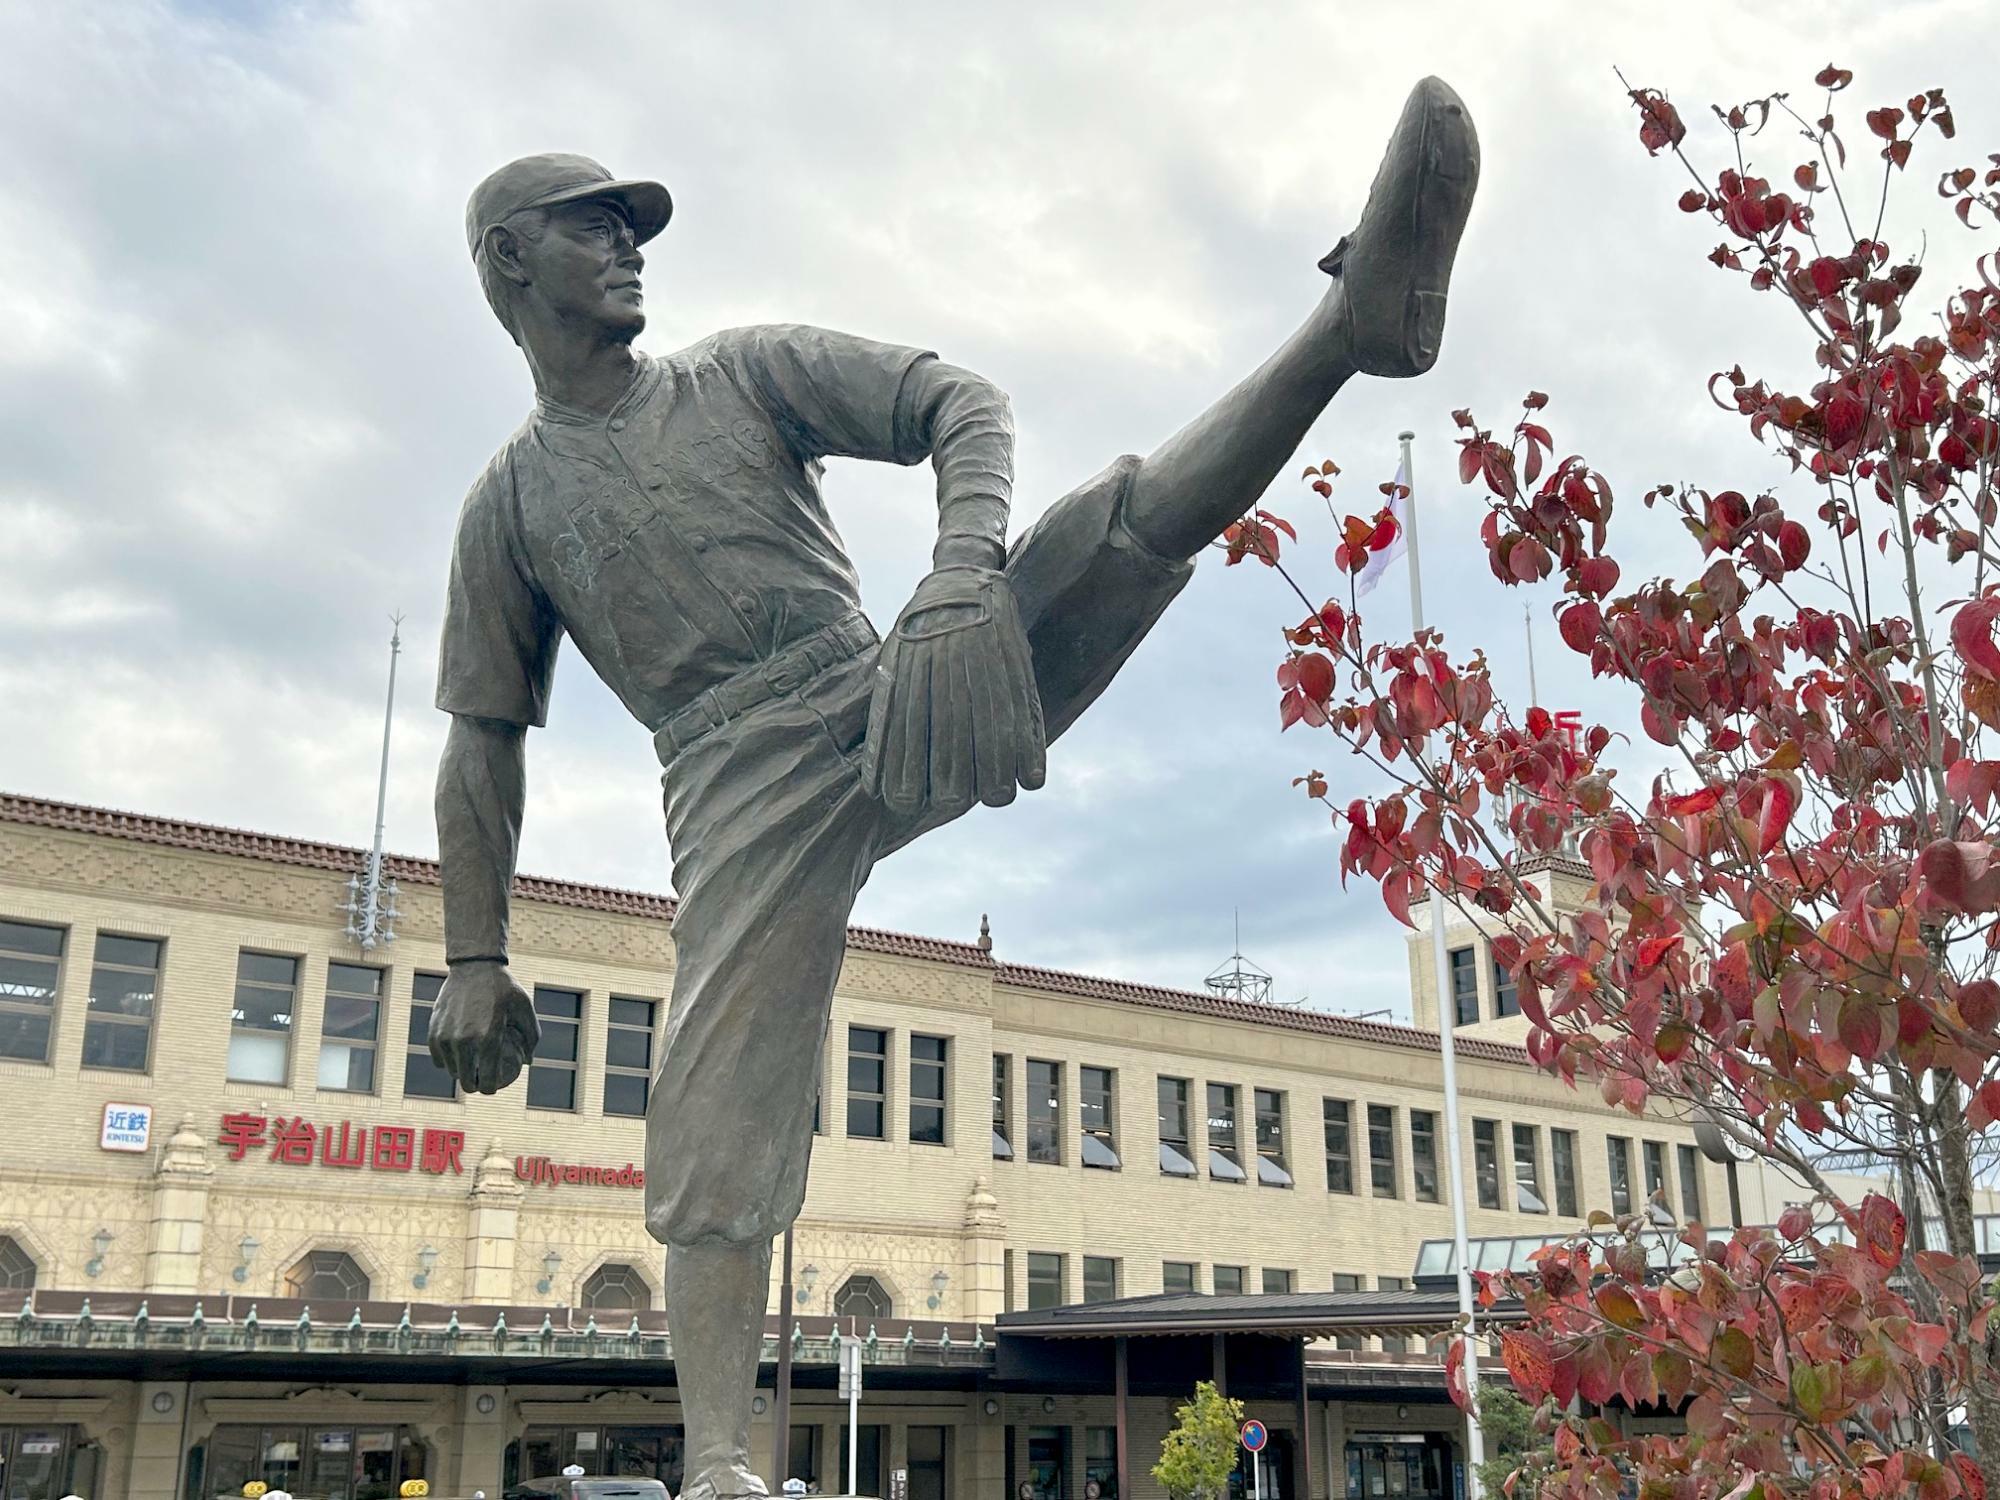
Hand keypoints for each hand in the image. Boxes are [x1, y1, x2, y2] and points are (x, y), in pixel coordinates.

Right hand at [429, 960, 538, 1094]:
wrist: (474, 967)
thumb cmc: (503, 989)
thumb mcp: (525, 1009)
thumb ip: (531, 1038)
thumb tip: (527, 1062)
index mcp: (488, 1038)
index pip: (486, 1080)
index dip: (490, 1089)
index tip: (494, 1085)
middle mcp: (464, 1041)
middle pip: (465, 1082)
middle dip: (474, 1086)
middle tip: (481, 1079)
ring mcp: (445, 1037)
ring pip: (451, 1071)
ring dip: (461, 1072)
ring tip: (471, 1067)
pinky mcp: (433, 1031)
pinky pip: (438, 1058)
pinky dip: (447, 1060)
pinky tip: (457, 1056)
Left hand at [860, 564, 1045, 819]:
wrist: (962, 579)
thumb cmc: (919, 628)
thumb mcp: (891, 661)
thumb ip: (887, 715)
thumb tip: (876, 780)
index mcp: (911, 685)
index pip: (905, 756)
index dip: (905, 791)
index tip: (906, 801)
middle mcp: (946, 687)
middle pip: (951, 768)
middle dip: (952, 793)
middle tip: (953, 796)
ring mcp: (984, 681)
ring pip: (992, 757)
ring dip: (996, 788)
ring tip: (997, 794)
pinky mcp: (1015, 674)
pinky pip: (1027, 730)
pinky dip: (1031, 762)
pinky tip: (1029, 779)